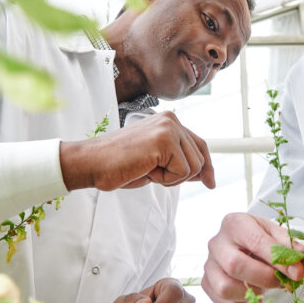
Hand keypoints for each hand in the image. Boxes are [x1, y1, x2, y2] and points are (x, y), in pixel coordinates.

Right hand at [60, 112, 214, 190]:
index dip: (207, 166)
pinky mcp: (164, 140)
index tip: (210, 182)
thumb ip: (179, 162)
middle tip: (150, 171)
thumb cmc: (120, 165)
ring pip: (193, 167)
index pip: (199, 144)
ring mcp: (169, 128)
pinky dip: (165, 179)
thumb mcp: (156, 162)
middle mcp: (172, 120)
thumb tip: (205, 173)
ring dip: (171, 178)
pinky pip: (182, 172)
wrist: (93, 163)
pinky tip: (146, 169)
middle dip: (179, 175)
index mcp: (169, 121)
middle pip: (199, 159)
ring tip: (147, 169)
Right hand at [202, 213, 303, 302]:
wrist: (241, 244)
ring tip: (265, 287)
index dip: (278, 260)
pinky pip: (224, 301)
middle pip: (235, 265)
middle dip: (265, 278)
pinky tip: (255, 292)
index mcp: (235, 223)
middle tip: (283, 282)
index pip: (256, 242)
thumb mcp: (276, 234)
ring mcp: (209, 264)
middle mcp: (216, 243)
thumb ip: (291, 245)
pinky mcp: (207, 283)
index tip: (297, 272)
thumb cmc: (259, 238)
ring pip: (225, 288)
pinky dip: (244, 302)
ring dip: (252, 292)